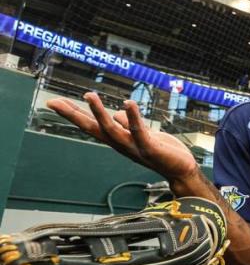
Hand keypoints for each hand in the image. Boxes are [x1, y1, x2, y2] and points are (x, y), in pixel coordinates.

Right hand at [46, 93, 199, 181]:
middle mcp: (121, 144)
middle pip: (93, 128)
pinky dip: (133, 116)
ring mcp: (133, 146)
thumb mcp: (141, 134)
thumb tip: (118, 113)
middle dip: (74, 115)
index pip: (91, 125)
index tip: (54, 102)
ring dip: (99, 112)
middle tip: (54, 102)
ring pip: (112, 128)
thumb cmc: (160, 150)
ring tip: (89, 95)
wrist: (180, 169)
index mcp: (117, 140)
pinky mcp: (149, 147)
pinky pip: (139, 130)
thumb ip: (128, 124)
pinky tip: (128, 103)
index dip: (74, 115)